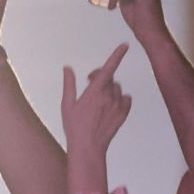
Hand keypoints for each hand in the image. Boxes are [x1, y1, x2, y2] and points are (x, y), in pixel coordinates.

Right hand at [60, 44, 131, 158]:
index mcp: (95, 91)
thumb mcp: (67, 105)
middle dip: (102, 79)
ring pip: (118, 89)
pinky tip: (111, 107)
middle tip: (91, 87)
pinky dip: (120, 100)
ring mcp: (118, 105)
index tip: (124, 45)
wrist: (88, 148)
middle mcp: (109, 96)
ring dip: (110, 90)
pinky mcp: (123, 114)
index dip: (117, 55)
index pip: (108, 68)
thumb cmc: (74, 127)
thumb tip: (67, 68)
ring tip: (99, 102)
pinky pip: (126, 100)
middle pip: (110, 79)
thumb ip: (69, 84)